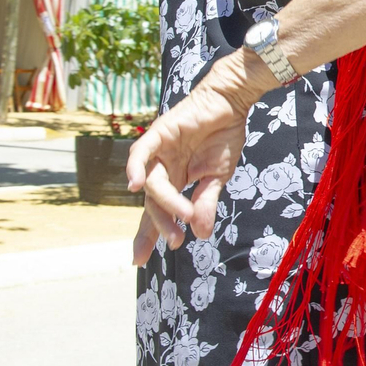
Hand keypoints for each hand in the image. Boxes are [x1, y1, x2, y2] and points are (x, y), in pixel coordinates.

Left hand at [126, 51, 272, 264]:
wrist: (232, 104)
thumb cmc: (224, 137)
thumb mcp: (218, 177)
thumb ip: (206, 203)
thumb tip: (201, 234)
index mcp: (174, 180)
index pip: (156, 212)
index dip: (148, 234)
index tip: (139, 261)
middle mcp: (161, 168)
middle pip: (151, 203)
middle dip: (160, 225)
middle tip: (175, 242)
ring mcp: (158, 152)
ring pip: (153, 184)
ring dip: (166, 202)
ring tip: (184, 215)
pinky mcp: (159, 133)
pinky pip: (140, 152)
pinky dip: (134, 168)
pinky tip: (135, 185)